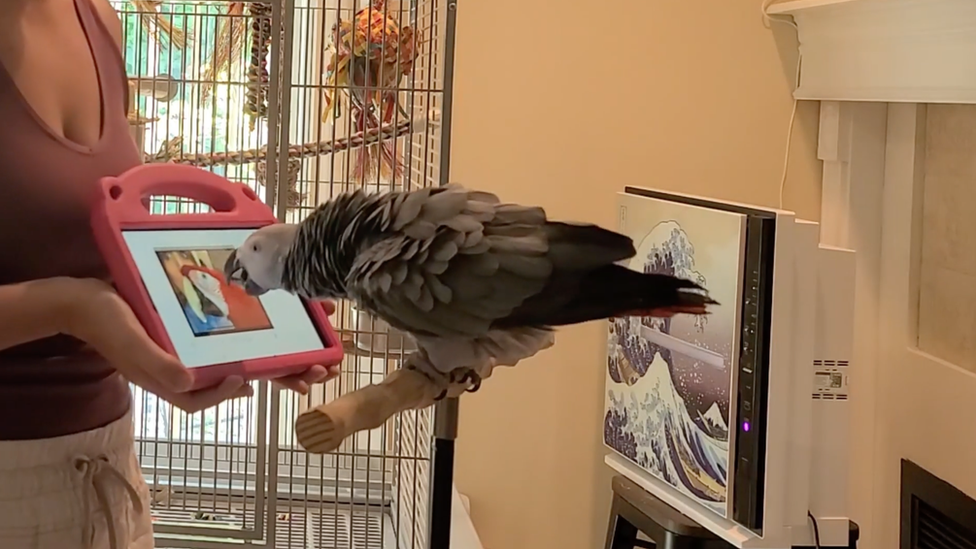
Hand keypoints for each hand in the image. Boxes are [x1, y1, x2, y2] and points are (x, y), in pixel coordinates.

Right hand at [58, 279, 336, 411]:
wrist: (84, 298)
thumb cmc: (104, 323)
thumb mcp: (129, 343)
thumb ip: (157, 364)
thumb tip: (188, 382)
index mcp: (178, 379)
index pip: (221, 392)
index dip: (250, 386)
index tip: (272, 375)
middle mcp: (193, 367)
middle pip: (247, 375)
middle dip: (288, 372)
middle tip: (323, 369)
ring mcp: (197, 348)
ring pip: (251, 353)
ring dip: (286, 349)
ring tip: (322, 343)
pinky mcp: (200, 327)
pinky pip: (241, 331)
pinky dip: (266, 326)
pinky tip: (289, 318)